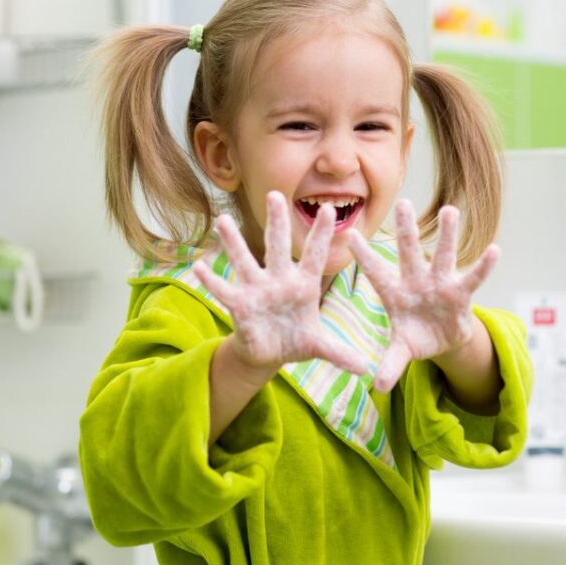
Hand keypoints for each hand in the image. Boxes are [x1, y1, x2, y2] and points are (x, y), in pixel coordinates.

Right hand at [194, 191, 368, 375]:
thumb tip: (365, 370)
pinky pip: (224, 290)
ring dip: (233, 243)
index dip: (320, 235)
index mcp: (303, 285)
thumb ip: (339, 353)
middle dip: (277, 222)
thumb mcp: (319, 347)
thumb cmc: (296, 341)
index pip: (314, 255)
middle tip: (274, 194)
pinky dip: (211, 280)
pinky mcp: (239, 305)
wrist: (269, 354)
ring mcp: (257, 290)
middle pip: (277, 247)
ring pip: (244, 261)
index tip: (328, 210)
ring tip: (222, 221)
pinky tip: (199, 266)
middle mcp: (279, 280)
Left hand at [347, 199, 498, 392]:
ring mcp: (440, 284)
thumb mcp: (401, 351)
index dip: (363, 256)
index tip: (348, 234)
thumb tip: (377, 387)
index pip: (375, 272)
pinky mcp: (461, 294)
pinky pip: (473, 278)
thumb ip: (390, 364)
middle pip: (409, 252)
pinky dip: (484, 266)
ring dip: (448, 235)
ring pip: (444, 255)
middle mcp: (416, 282)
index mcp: (394, 293)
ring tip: (450, 210)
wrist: (441, 340)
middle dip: (406, 229)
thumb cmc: (415, 338)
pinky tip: (495, 250)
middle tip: (403, 202)